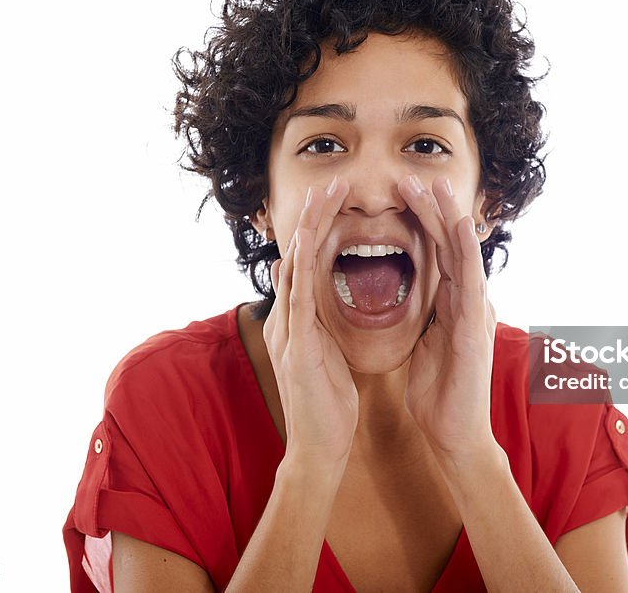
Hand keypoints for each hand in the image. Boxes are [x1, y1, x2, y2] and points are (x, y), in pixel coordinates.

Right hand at [263, 177, 356, 469]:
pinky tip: (306, 241)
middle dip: (315, 216)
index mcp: (300, 319)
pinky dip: (301, 268)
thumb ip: (313, 317)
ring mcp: (289, 330)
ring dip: (308, 228)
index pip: (310, 262)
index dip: (322, 227)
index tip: (338, 196)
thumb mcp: (321, 352)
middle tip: (331, 180)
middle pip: (300, 254)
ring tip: (321, 193)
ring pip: (297, 267)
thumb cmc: (325, 403)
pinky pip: (298, 300)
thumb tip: (300, 280)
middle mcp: (289, 318)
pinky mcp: (295, 347)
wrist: (318, 448)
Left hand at [398, 175, 498, 460]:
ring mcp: (476, 311)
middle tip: (409, 176)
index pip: (434, 254)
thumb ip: (424, 316)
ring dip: (446, 217)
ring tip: (432, 184)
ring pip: (462, 253)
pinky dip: (466, 251)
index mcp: (451, 304)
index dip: (418, 223)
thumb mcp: (424, 345)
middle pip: (448, 244)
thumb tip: (411, 297)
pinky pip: (471, 281)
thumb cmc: (439, 393)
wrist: (456, 433)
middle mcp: (468, 301)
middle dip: (429, 208)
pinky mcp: (476, 327)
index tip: (398, 195)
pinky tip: (459, 226)